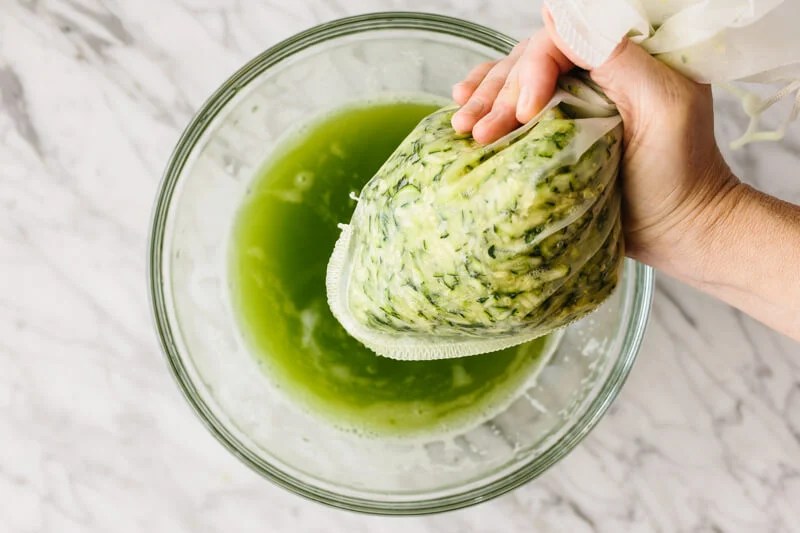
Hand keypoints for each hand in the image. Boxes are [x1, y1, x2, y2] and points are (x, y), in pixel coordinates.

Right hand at [450, 7, 738, 274]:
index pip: (562, 39)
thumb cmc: (679, 171)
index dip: (535, 69)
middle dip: (502, 92)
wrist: (678, 229)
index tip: (526, 114)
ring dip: (484, 99)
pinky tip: (462, 108)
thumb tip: (554, 10)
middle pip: (532, 58)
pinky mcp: (559, 126)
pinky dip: (487, 103)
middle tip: (481, 131)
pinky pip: (515, 102)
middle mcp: (597, 66)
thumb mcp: (660, 105)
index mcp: (626, 52)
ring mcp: (575, 96)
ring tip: (462, 126)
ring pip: (516, 78)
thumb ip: (614, 54)